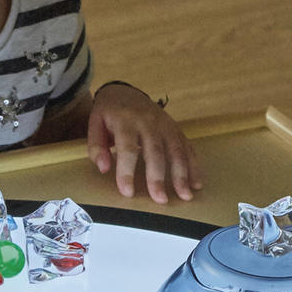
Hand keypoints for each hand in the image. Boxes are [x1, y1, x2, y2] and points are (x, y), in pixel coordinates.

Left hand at [87, 84, 201, 203]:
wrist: (125, 91)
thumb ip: (97, 145)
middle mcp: (148, 122)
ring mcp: (165, 124)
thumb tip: (104, 168)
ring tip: (185, 195)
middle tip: (160, 199)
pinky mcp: (175, 128)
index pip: (127, 148)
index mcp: (125, 121)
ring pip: (176, 149)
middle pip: (155, 151)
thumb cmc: (109, 113)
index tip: (128, 192)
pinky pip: (187, 146)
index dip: (127, 171)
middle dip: (159, 177)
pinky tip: (196, 183)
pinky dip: (194, 165)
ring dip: (182, 174)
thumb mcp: (95, 123)